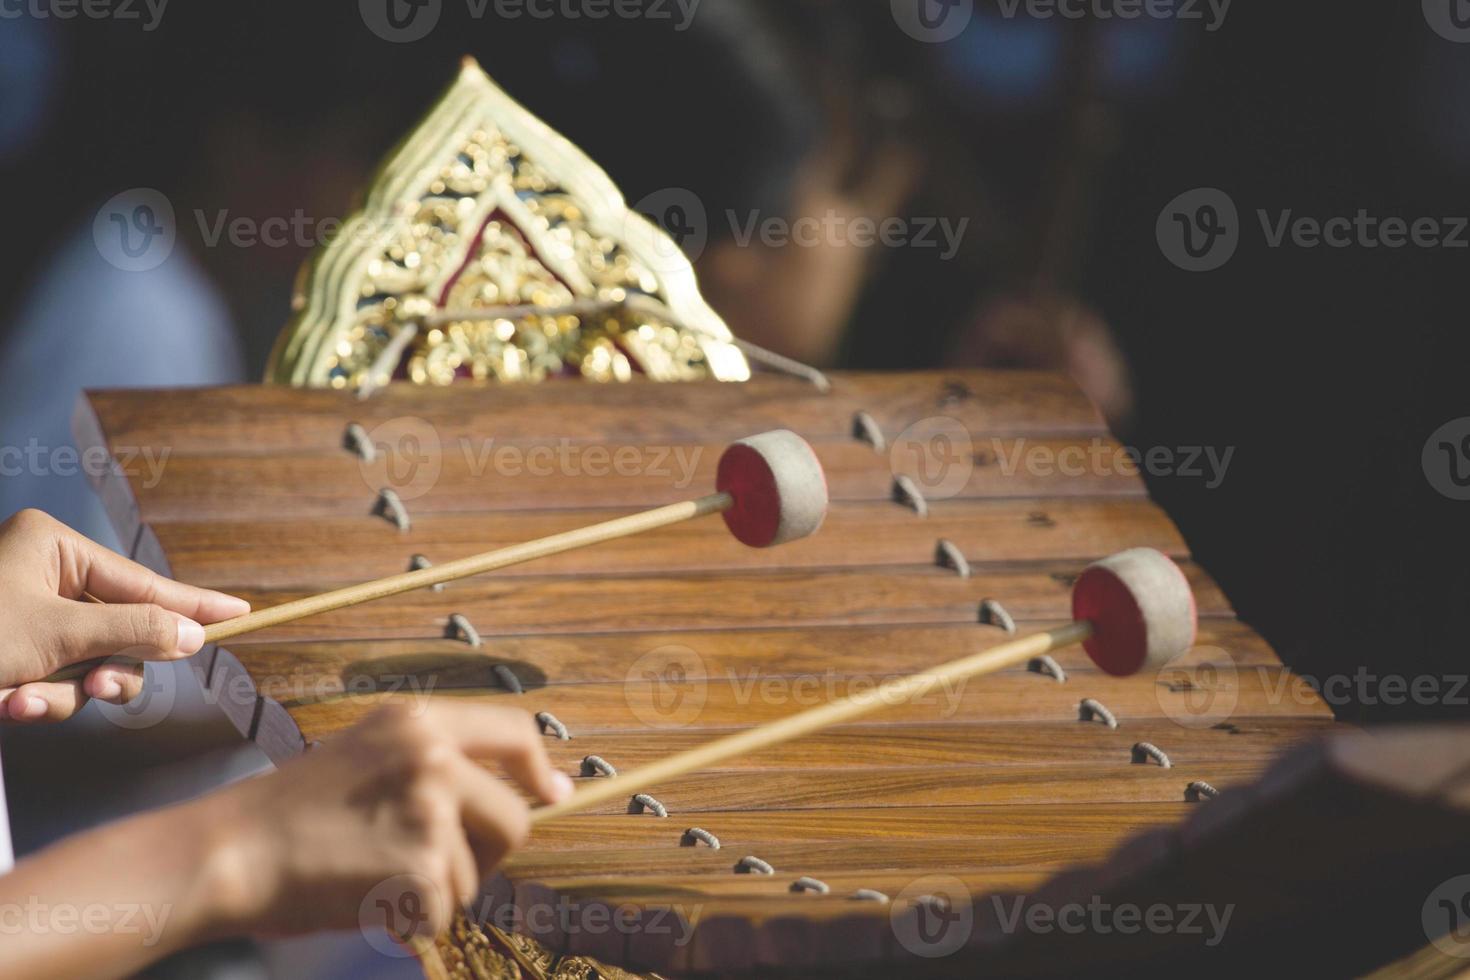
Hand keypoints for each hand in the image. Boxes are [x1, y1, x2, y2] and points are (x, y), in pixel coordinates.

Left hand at [0, 508, 249, 722]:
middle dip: (103, 669)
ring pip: (90, 666)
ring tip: (20, 700)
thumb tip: (192, 634)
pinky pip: (57, 683)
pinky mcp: (17, 657)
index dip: (193, 604)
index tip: (240, 612)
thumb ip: (133, 631)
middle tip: (100, 686)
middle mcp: (45, 578)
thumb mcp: (56, 633)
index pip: (142, 582)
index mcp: (53, 548)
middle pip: (119, 631)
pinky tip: (5, 703)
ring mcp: (30, 620)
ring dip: (62, 694)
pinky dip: (36, 700)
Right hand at [199, 701, 573, 940]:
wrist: (230, 850)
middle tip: (433, 867)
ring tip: (373, 874)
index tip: (555, 794)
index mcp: (420, 721)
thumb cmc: (291, 811)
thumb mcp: (367, 752)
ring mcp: (432, 811)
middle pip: (514, 819)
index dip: (540, 770)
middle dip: (487, 854)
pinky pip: (445, 911)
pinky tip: (367, 897)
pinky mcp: (423, 867)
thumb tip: (519, 794)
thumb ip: (434, 761)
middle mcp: (435, 757)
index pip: (515, 733)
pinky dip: (413, 919)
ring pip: (477, 874)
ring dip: (437, 890)